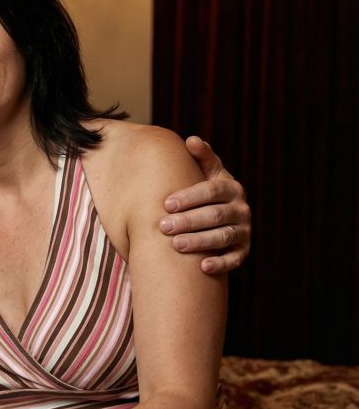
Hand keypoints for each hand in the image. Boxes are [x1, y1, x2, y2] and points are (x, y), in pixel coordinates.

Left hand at [159, 135, 250, 273]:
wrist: (219, 216)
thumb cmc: (203, 192)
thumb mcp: (205, 172)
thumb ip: (200, 158)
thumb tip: (191, 140)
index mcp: (231, 187)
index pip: (212, 190)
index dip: (190, 197)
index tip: (167, 204)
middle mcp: (241, 208)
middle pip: (215, 215)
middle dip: (188, 221)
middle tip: (164, 227)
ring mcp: (244, 230)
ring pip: (223, 237)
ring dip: (200, 241)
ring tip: (176, 245)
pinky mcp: (243, 250)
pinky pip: (235, 259)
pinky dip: (220, 263)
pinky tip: (202, 267)